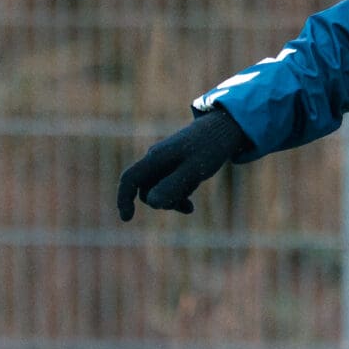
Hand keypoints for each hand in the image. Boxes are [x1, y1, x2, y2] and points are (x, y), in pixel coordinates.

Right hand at [117, 105, 249, 219]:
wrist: (224, 129)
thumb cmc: (210, 148)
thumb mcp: (194, 170)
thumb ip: (173, 186)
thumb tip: (152, 203)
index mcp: (156, 158)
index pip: (129, 179)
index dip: (124, 199)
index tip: (127, 219)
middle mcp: (156, 159)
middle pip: (146, 190)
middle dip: (161, 202)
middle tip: (186, 206)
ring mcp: (165, 163)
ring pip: (158, 190)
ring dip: (172, 200)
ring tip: (192, 202)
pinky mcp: (175, 166)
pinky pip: (169, 186)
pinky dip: (178, 196)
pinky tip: (191, 205)